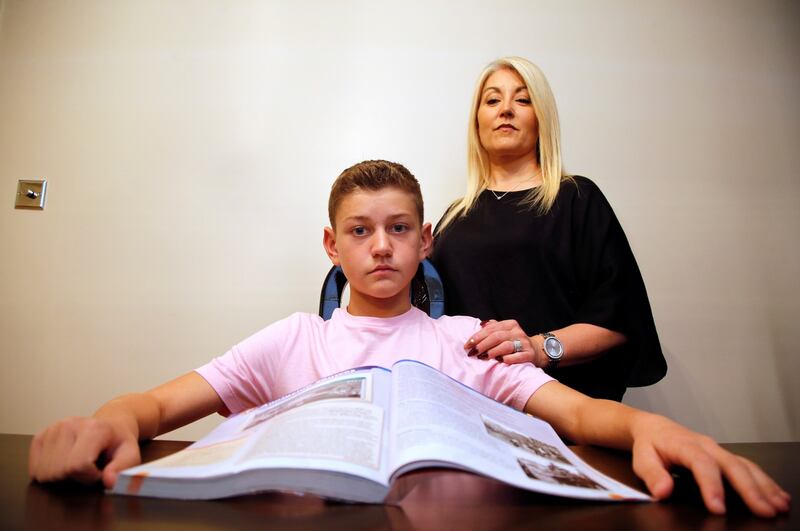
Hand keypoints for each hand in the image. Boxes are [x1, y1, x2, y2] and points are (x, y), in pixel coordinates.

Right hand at [29, 416, 140, 488]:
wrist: (111, 425)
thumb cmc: (119, 442)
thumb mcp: (131, 454)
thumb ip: (123, 468)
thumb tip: (108, 481)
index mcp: (94, 429)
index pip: (77, 466)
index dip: (89, 477)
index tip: (99, 471)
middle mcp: (69, 425)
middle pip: (58, 471)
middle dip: (75, 478)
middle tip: (90, 468)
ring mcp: (52, 429)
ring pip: (43, 473)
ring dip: (61, 476)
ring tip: (78, 464)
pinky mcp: (40, 436)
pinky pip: (34, 469)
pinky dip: (48, 472)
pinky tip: (64, 462)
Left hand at [464, 319, 542, 365]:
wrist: (536, 350)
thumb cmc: (515, 341)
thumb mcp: (506, 331)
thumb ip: (494, 327)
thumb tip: (480, 325)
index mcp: (510, 324)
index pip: (491, 329)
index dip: (477, 336)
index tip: (467, 345)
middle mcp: (517, 332)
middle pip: (496, 337)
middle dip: (482, 345)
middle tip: (473, 352)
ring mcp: (524, 343)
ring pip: (506, 346)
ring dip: (492, 352)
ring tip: (483, 357)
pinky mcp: (529, 354)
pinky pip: (517, 356)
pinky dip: (507, 359)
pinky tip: (499, 361)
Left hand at [631, 414, 790, 516]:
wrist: (655, 428)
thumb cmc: (650, 444)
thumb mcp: (642, 457)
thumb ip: (652, 474)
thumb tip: (663, 490)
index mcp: (685, 445)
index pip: (701, 464)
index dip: (711, 486)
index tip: (717, 507)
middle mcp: (707, 445)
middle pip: (732, 465)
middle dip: (749, 489)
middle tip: (763, 510)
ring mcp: (719, 450)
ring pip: (745, 466)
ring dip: (764, 486)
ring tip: (778, 505)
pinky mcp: (725, 456)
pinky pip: (749, 467)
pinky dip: (765, 482)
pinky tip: (777, 495)